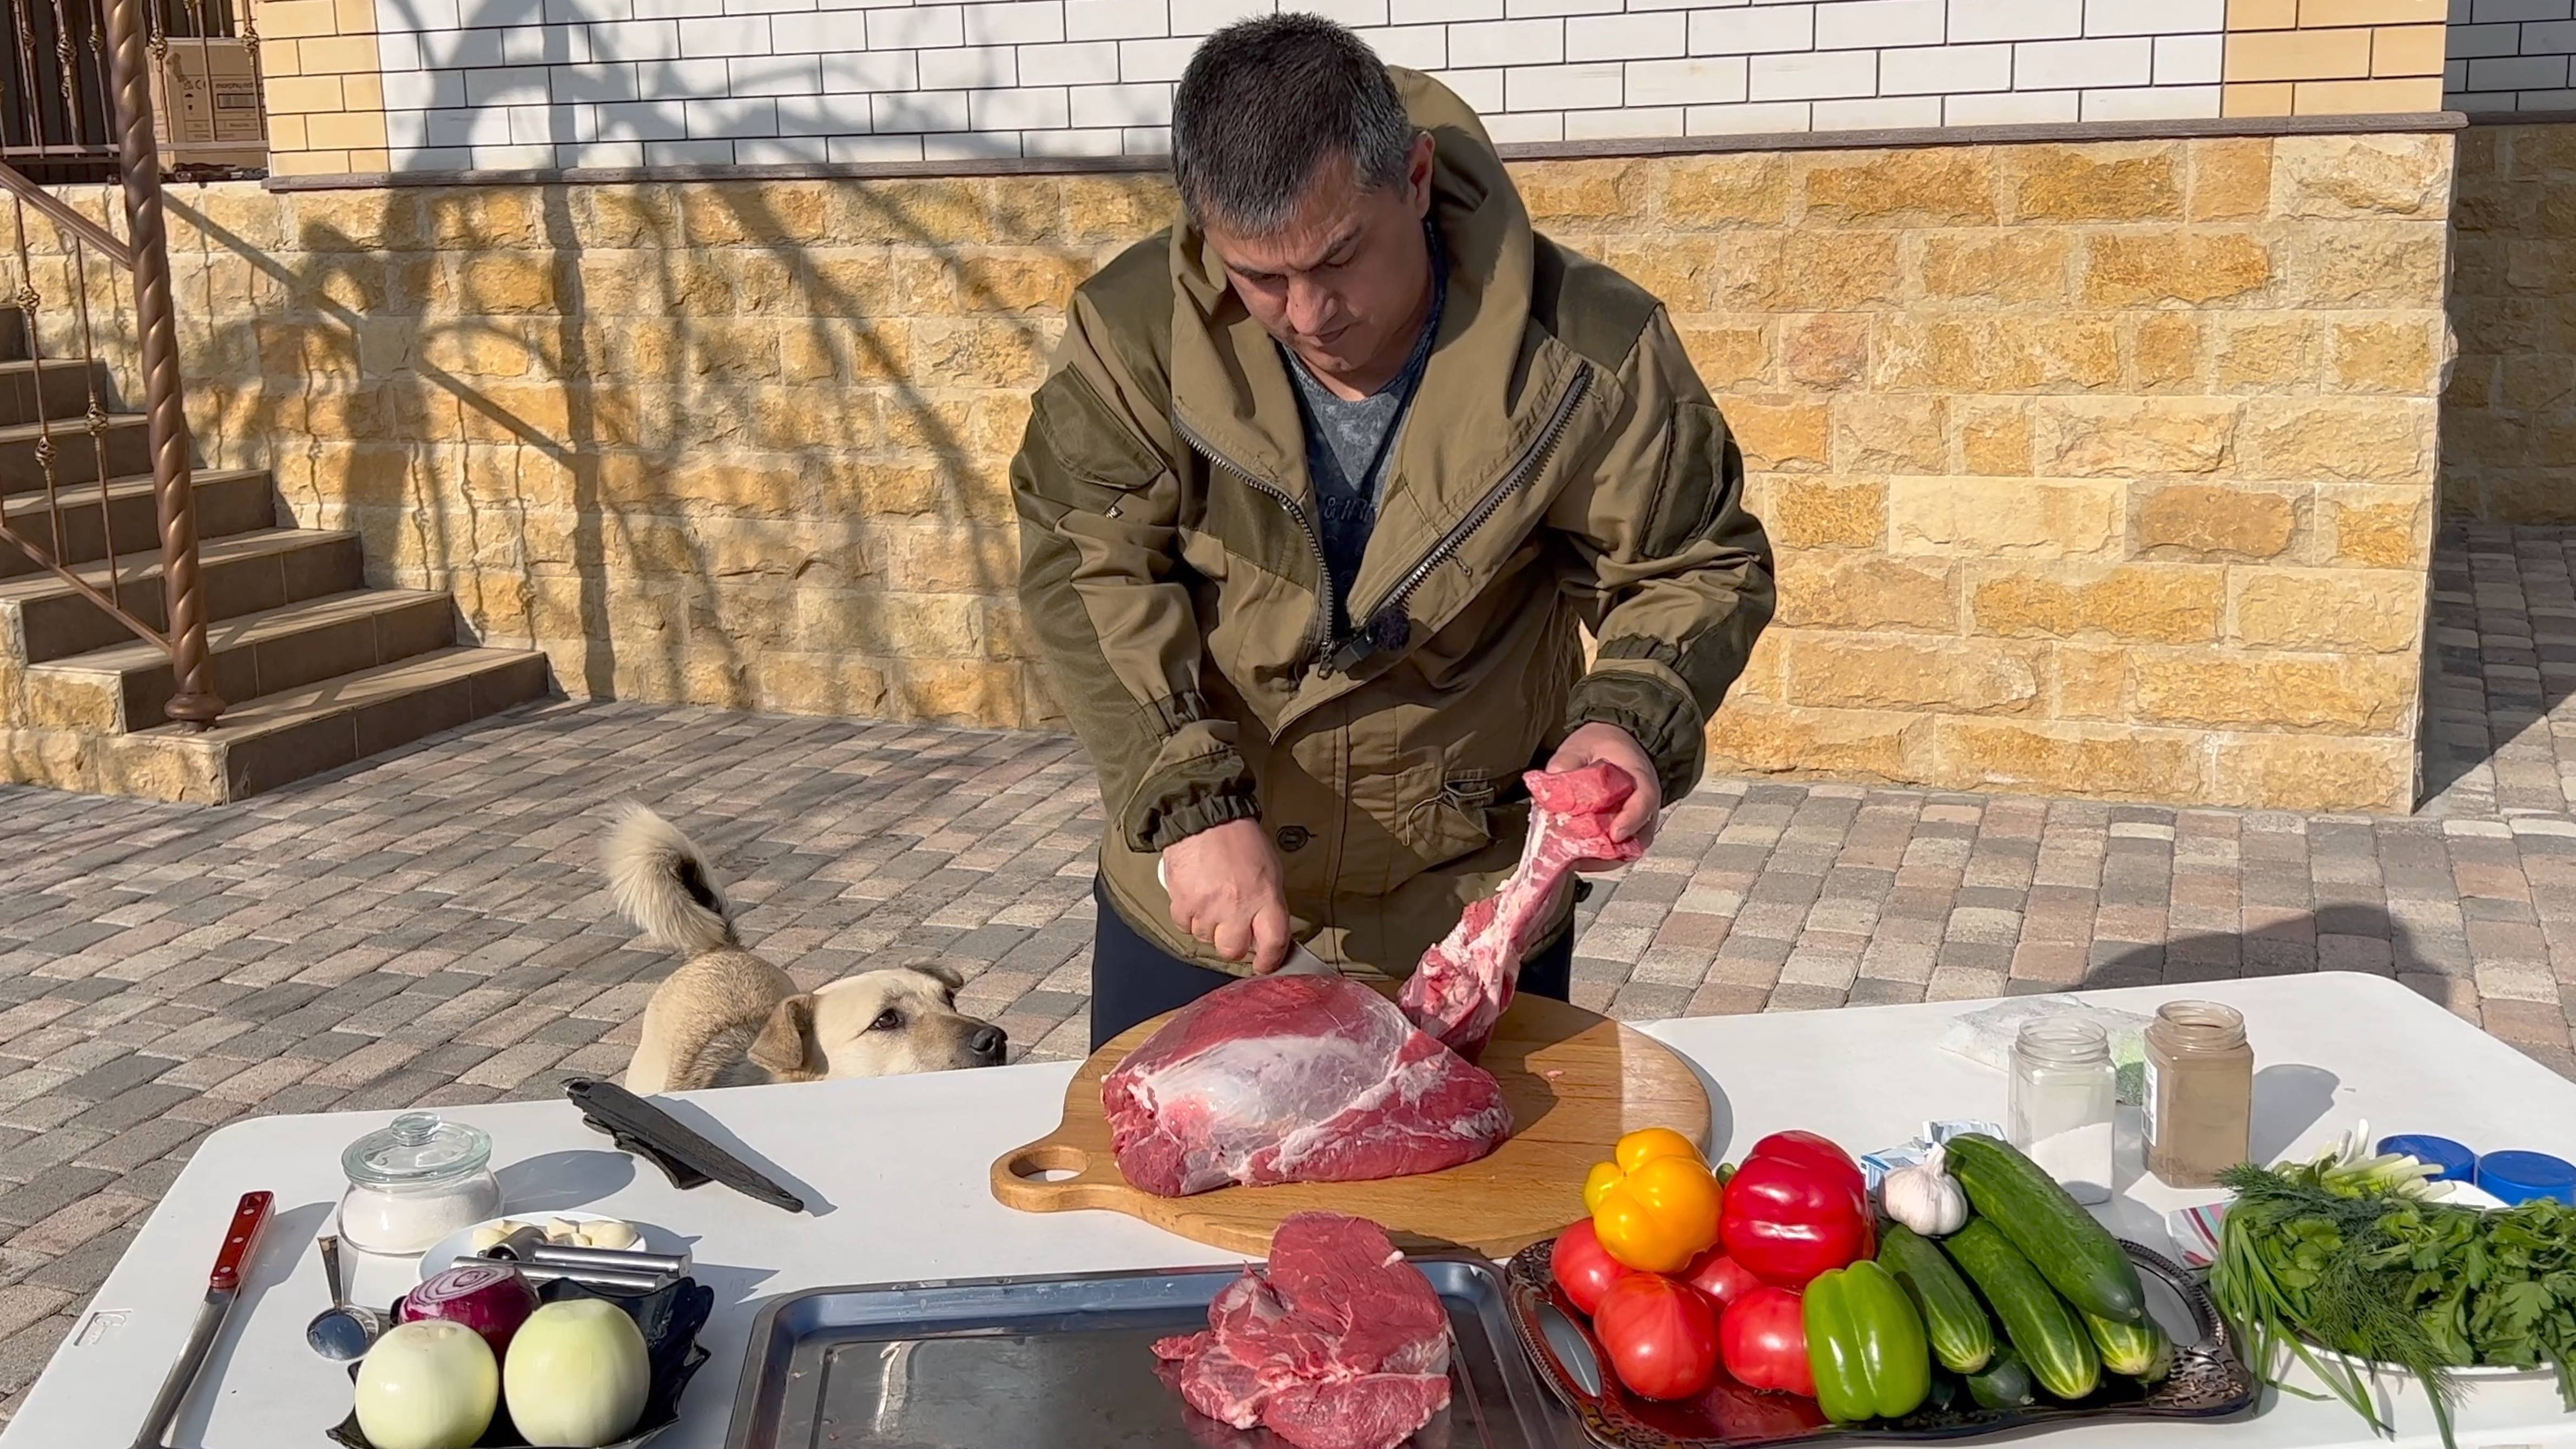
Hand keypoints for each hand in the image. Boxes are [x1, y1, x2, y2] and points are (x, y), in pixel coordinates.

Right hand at [1160, 819, 1292, 972]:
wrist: (1205, 817)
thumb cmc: (1240, 840)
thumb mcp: (1270, 870)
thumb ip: (1269, 904)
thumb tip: (1264, 933)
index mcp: (1265, 897)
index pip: (1273, 943)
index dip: (1269, 960)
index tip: (1264, 964)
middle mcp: (1237, 907)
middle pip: (1233, 950)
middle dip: (1233, 944)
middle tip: (1233, 927)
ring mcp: (1207, 907)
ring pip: (1206, 939)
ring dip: (1210, 926)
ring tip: (1212, 900)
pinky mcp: (1182, 903)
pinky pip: (1185, 925)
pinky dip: (1189, 916)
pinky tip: (1195, 896)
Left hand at [1547, 722, 1662, 867]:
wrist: (1614, 743)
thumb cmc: (1601, 744)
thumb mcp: (1581, 744)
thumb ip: (1566, 762)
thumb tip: (1550, 786)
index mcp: (1640, 775)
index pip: (1645, 800)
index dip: (1632, 819)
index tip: (1615, 834)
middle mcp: (1644, 803)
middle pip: (1639, 836)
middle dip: (1610, 851)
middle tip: (1580, 854)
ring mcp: (1637, 820)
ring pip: (1628, 850)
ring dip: (1602, 859)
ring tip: (1573, 857)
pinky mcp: (1626, 831)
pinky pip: (1618, 852)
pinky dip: (1599, 858)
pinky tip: (1576, 855)